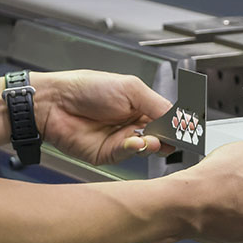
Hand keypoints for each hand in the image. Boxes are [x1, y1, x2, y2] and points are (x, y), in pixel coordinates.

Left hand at [32, 70, 173, 164]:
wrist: (55, 102)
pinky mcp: (109, 154)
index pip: (167, 119)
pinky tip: (136, 141)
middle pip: (161, 137)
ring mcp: (121, 141)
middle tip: (174, 136)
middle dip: (169, 138)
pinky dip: (134, 149)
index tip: (187, 128)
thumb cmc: (86, 88)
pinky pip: (128, 155)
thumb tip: (179, 118)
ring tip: (153, 138)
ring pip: (147, 149)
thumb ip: (157, 104)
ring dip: (153, 145)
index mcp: (140, 106)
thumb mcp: (131, 88)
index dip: (177, 125)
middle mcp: (133, 125)